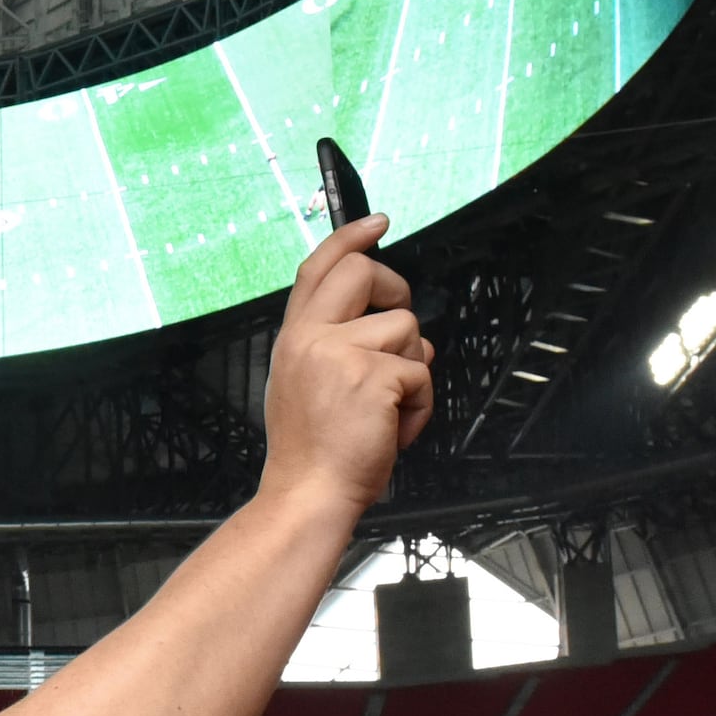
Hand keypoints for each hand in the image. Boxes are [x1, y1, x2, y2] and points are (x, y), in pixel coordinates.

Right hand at [259, 216, 432, 511]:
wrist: (308, 493)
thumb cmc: (312, 449)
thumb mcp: (305, 382)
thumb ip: (337, 345)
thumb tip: (399, 331)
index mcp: (294, 336)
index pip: (318, 266)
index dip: (350, 237)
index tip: (377, 222)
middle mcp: (312, 336)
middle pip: (363, 272)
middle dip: (395, 289)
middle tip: (398, 323)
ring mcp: (341, 353)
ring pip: (406, 329)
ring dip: (410, 370)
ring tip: (387, 408)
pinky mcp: (374, 377)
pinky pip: (421, 372)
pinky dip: (419, 405)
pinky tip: (395, 427)